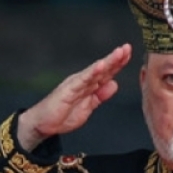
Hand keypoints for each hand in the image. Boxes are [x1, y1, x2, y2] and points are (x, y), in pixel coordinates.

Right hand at [17, 44, 131, 150]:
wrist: (43, 124)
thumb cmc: (62, 114)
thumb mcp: (88, 107)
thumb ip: (100, 96)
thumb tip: (114, 84)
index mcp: (89, 85)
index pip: (107, 73)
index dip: (118, 64)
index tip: (129, 54)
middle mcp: (83, 81)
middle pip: (103, 68)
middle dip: (116, 58)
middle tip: (127, 47)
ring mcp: (76, 84)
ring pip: (95, 71)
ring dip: (108, 61)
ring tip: (119, 53)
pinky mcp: (68, 89)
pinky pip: (83, 79)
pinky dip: (92, 72)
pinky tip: (101, 65)